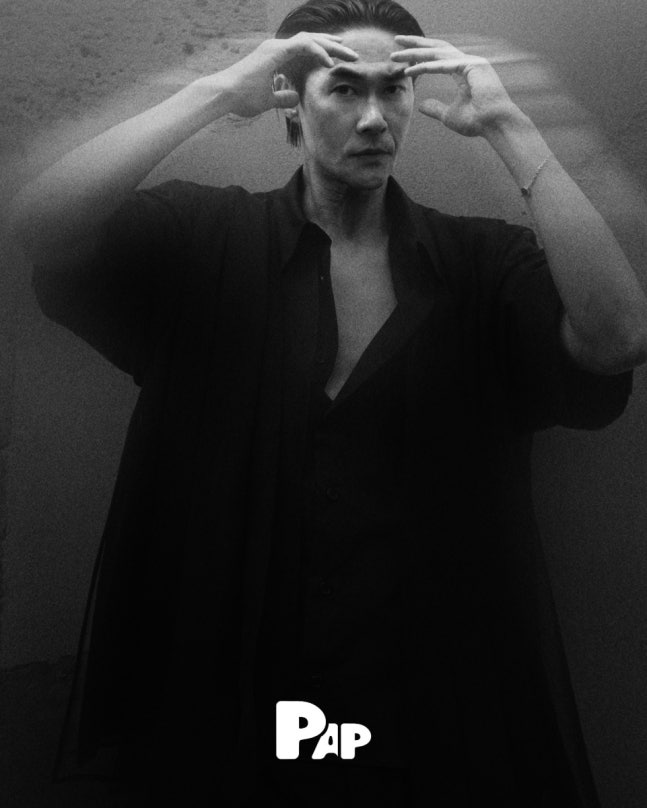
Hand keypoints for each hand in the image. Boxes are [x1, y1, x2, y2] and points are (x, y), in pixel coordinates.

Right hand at [204, 33, 358, 117]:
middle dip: (333, 47)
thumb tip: (296, 98)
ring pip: (310, 39)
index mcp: (276, 56)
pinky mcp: (275, 51)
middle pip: (311, 41)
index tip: (339, 61)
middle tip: (352, 54)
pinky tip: (330, 62)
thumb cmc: (241, 99)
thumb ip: (282, 98)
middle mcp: (277, 48)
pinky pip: (303, 45)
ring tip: (348, 54)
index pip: (305, 48)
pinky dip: (318, 52)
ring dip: (331, 47)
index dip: (323, 52)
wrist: (224, 95)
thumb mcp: (267, 100)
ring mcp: (275, 47)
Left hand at [390, 36, 519, 136]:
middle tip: (396, 41)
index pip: (438, 56)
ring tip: (396, 55)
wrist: (495, 125)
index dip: (420, 54)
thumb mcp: (449, 116)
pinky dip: (427, 67)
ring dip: (416, 53)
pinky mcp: (473, 66)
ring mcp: (471, 62)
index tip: (401, 56)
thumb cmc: (477, 121)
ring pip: (438, 53)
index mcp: (463, 70)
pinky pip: (445, 64)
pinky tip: (411, 70)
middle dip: (415, 44)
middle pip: (436, 47)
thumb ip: (436, 108)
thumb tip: (421, 106)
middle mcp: (467, 62)